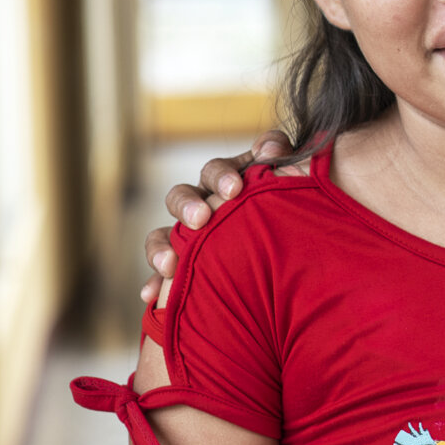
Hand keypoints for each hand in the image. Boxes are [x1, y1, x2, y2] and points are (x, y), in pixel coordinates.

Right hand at [140, 129, 294, 303]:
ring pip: (163, 234)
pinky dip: (154, 282)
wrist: (293, 247)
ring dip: (161, 246)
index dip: (222, 176)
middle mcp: (203, 203)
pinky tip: (151, 296)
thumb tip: (271, 149)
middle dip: (188, 206)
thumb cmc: (290, 206)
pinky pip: (161, 272)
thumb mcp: (291, 177)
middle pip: (181, 197)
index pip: (217, 170)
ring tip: (168, 264)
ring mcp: (188, 235)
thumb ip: (280, 157)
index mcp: (228, 181)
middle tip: (201, 219)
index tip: (234, 189)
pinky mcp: (182, 265)